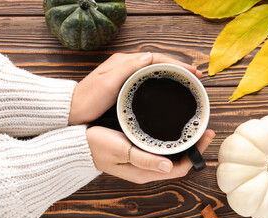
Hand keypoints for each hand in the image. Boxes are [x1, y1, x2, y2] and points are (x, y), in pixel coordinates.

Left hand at [69, 52, 202, 124]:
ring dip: (172, 75)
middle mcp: (126, 66)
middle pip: (158, 63)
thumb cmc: (87, 100)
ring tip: (188, 82)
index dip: (175, 63)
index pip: (155, 57)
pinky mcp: (124, 87)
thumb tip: (149, 57)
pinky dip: (162, 83)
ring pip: (154, 72)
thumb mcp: (106, 83)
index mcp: (123, 61)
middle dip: (178, 68)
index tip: (192, 71)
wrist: (72, 112)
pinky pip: (148, 81)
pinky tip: (169, 90)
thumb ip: (126, 68)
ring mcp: (125, 76)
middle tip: (195, 76)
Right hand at [86, 126, 214, 183]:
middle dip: (196, 147)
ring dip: (186, 144)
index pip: (181, 168)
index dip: (197, 154)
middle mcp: (149, 170)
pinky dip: (174, 142)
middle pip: (181, 162)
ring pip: (174, 156)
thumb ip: (144, 160)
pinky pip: (164, 150)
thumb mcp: (121, 151)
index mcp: (146, 173)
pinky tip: (176, 130)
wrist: (81, 145)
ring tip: (195, 127)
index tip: (206, 134)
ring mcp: (145, 162)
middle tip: (204, 128)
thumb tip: (169, 167)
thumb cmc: (99, 146)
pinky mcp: (141, 153)